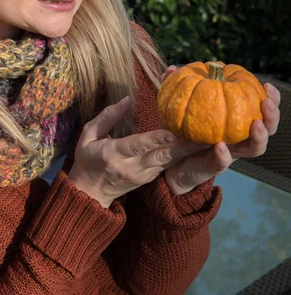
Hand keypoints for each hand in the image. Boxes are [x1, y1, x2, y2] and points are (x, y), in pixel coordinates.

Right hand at [68, 96, 207, 207]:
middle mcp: (132, 167)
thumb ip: (107, 117)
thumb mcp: (87, 136)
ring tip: (208, 140)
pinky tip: (196, 147)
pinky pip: (168, 166)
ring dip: (188, 152)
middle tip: (205, 136)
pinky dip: (182, 157)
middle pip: (162, 155)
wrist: (90, 195)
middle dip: (184, 146)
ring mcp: (143, 175)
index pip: (139, 145)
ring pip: (169, 162)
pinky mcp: (150, 179)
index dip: (158, 138)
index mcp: (114, 155)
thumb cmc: (87, 160)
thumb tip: (127, 99)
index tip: (175, 130)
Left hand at [161, 66, 280, 194]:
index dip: (270, 98)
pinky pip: (222, 162)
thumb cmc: (178, 129)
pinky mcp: (213, 166)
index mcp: (235, 120)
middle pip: (267, 129)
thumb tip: (171, 68)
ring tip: (256, 125)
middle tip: (267, 103)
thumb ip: (174, 87)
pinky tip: (220, 145)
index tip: (267, 85)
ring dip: (259, 137)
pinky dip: (223, 154)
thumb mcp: (177, 106)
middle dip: (272, 116)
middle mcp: (238, 137)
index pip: (260, 108)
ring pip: (254, 149)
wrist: (168, 160)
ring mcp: (229, 153)